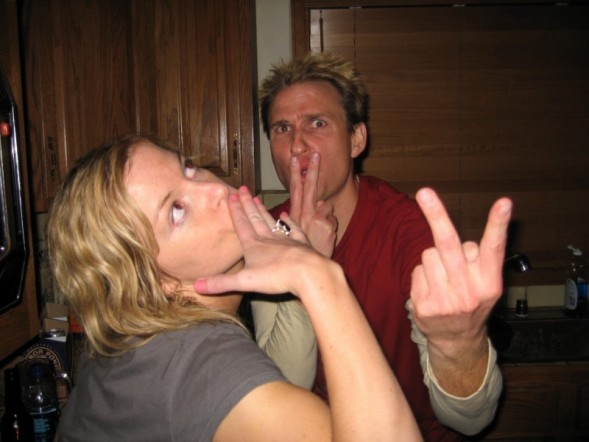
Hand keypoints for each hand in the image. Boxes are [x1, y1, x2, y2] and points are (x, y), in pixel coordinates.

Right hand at [195, 186, 322, 296]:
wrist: (308, 272)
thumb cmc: (276, 276)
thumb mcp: (244, 281)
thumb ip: (220, 283)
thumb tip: (195, 286)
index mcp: (253, 245)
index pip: (241, 224)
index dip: (235, 210)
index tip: (231, 195)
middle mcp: (268, 238)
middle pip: (255, 218)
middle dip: (247, 204)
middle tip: (243, 189)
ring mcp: (286, 240)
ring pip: (271, 222)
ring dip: (263, 211)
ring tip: (258, 198)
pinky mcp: (301, 245)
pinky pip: (293, 230)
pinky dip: (288, 222)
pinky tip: (284, 215)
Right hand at [288, 152, 336, 257]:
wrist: (309, 269)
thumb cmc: (304, 250)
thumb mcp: (298, 232)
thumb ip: (308, 214)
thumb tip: (320, 203)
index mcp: (294, 215)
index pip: (295, 189)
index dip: (295, 173)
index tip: (295, 159)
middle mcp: (304, 214)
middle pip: (310, 187)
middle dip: (313, 170)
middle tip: (316, 154)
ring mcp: (316, 218)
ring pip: (325, 204)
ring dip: (326, 214)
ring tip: (320, 228)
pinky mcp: (328, 225)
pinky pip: (333, 218)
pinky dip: (331, 224)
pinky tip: (326, 235)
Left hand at [409, 188, 511, 393]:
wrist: (457, 340)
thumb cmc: (471, 299)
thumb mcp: (486, 283)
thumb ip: (478, 257)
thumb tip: (453, 229)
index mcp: (490, 281)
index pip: (494, 248)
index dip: (498, 224)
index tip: (504, 202)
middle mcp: (470, 291)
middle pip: (449, 244)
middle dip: (436, 215)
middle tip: (424, 192)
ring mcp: (446, 300)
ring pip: (429, 254)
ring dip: (433, 260)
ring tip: (443, 278)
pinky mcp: (424, 306)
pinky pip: (417, 270)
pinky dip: (423, 275)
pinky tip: (432, 289)